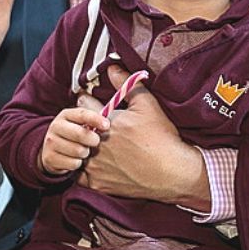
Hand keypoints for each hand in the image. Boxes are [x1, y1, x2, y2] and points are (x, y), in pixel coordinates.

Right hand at [40, 104, 110, 175]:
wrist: (53, 149)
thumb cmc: (76, 133)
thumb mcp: (82, 122)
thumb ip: (95, 118)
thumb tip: (109, 121)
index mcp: (66, 115)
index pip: (82, 114)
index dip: (96, 119)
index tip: (107, 126)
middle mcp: (56, 127)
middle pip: (80, 134)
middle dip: (93, 140)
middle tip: (95, 142)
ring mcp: (51, 142)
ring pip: (78, 151)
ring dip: (85, 153)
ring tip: (83, 150)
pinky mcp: (50, 157)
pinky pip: (73, 163)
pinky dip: (78, 163)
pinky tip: (75, 158)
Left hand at [80, 83, 209, 206]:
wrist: (173, 172)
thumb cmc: (162, 137)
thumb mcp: (148, 106)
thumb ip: (127, 85)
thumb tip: (112, 66)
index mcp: (102, 122)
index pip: (82, 105)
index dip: (90, 103)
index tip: (97, 106)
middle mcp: (93, 144)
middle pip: (77, 129)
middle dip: (85, 125)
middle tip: (98, 127)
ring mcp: (93, 166)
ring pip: (75, 151)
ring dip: (82, 147)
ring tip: (98, 146)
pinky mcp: (97, 183)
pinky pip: (80, 174)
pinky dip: (85, 169)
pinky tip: (99, 164)